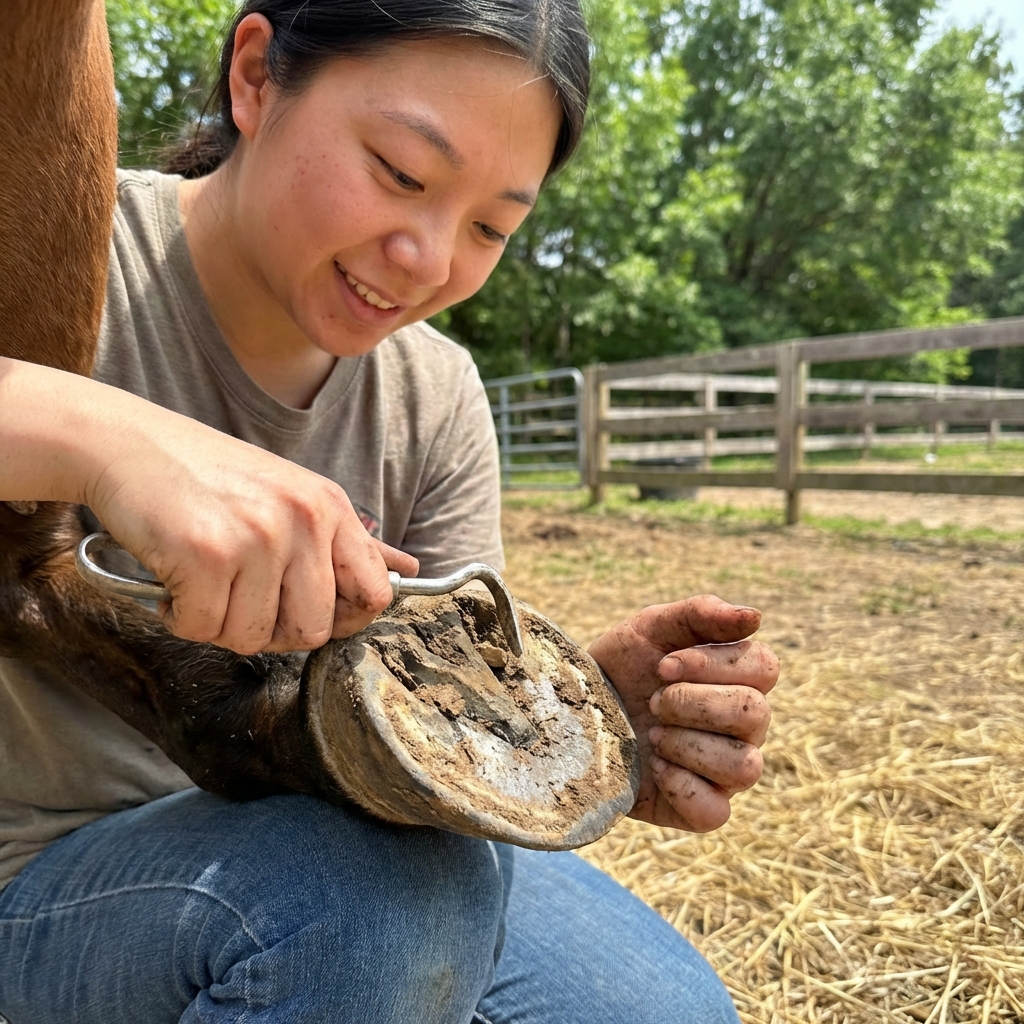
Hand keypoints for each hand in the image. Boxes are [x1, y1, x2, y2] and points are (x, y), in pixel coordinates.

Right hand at [84, 390, 417, 654]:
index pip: (374, 594)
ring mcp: (257, 537)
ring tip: (203, 578)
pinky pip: (202, 629)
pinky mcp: (205, 555)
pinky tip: (174, 578)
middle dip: (270, 629)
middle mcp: (303, 520)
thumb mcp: (292, 495)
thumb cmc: (209, 475)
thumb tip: (405, 571)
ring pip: (252, 638)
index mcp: (330, 508)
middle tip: (237, 597)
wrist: (127, 443)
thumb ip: (346, 542)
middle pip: (312, 631)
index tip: (304, 613)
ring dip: (219, 622)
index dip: (342, 621)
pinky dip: (180, 616)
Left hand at [588, 595, 777, 831]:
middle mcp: (744, 728)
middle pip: (754, 713)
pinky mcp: (701, 810)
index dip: (713, 664)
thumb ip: (701, 614)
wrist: (574, 711)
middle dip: (691, 702)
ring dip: (686, 743)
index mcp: (740, 680)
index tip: (662, 665)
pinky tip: (653, 765)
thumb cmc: (621, 668)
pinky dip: (680, 785)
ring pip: (744, 766)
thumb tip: (755, 617)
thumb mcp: (650, 628)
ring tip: (651, 732)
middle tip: (653, 700)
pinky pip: (715, 811)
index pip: (765, 668)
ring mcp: (726, 772)